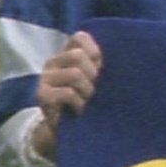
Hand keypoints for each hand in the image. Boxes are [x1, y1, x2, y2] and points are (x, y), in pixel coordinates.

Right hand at [28, 30, 103, 160]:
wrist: (65, 129)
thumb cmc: (85, 101)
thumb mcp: (93, 81)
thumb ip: (98, 66)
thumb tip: (122, 53)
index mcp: (67, 55)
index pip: (80, 37)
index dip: (94, 50)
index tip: (100, 68)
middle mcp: (53, 62)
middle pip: (78, 56)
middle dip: (92, 75)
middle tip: (93, 90)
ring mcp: (45, 78)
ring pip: (75, 74)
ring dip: (87, 91)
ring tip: (86, 101)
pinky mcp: (42, 95)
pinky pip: (67, 93)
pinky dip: (78, 103)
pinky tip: (79, 110)